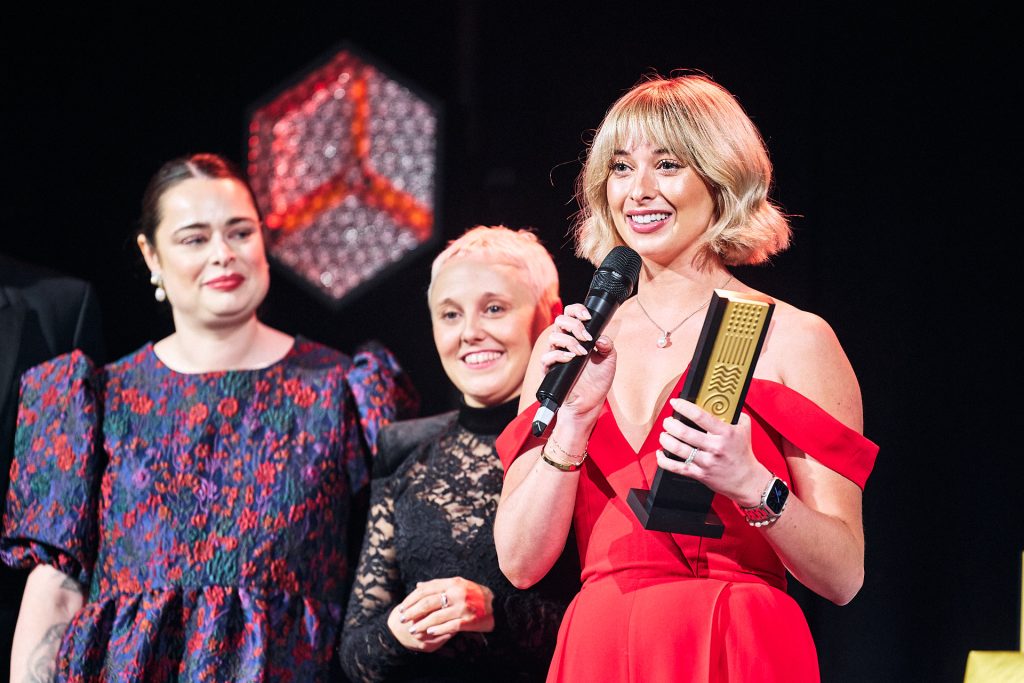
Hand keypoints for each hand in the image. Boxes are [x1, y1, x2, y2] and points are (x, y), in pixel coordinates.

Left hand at [386, 577, 494, 652]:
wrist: (498, 605)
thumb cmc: (474, 594)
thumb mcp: (458, 584)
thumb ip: (438, 585)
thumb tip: (418, 585)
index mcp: (453, 582)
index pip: (426, 590)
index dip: (411, 599)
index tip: (402, 607)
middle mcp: (457, 593)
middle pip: (428, 603)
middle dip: (412, 612)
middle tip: (402, 620)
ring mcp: (463, 607)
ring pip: (436, 616)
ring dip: (422, 624)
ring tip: (413, 630)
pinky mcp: (469, 620)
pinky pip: (449, 626)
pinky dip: (438, 630)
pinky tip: (429, 633)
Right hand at [539, 303, 616, 423]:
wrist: (589, 404)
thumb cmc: (597, 382)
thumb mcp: (609, 362)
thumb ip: (608, 347)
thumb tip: (601, 338)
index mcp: (578, 337)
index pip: (571, 314)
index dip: (577, 310)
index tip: (588, 317)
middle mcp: (565, 343)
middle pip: (560, 321)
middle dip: (574, 325)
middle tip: (586, 338)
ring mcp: (556, 355)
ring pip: (553, 336)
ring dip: (570, 341)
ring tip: (582, 353)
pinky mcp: (549, 369)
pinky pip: (547, 356)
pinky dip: (559, 355)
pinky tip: (571, 358)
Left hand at [655, 398, 769, 506]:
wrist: (746, 480)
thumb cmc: (742, 452)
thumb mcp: (743, 428)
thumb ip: (732, 413)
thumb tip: (718, 400)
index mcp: (725, 433)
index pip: (701, 416)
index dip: (684, 407)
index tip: (675, 403)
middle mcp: (715, 447)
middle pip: (684, 433)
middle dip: (670, 424)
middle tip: (668, 420)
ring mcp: (706, 462)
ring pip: (677, 449)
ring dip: (665, 439)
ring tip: (664, 434)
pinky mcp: (699, 474)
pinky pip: (675, 467)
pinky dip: (663, 460)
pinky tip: (661, 452)